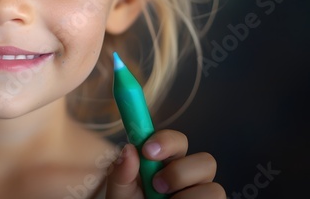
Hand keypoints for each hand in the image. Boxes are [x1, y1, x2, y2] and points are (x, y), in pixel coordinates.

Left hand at [106, 129, 224, 198]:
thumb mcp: (120, 190)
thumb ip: (121, 171)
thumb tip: (129, 149)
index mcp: (168, 162)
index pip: (179, 141)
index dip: (166, 141)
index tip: (146, 150)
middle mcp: (190, 176)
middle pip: (206, 161)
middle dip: (179, 173)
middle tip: (156, 185)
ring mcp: (202, 194)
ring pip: (214, 188)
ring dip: (187, 197)